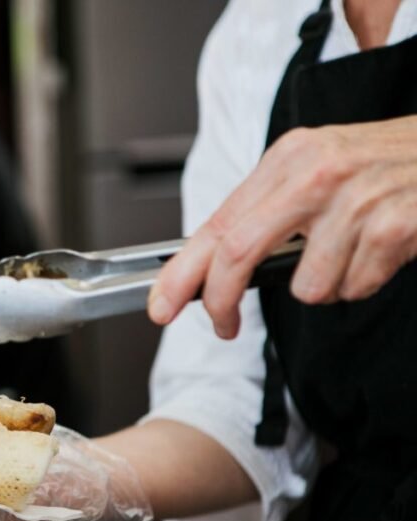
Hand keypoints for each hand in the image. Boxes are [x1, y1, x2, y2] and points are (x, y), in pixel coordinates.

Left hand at [149, 116, 416, 337]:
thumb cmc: (387, 167)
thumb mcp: (319, 172)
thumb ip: (268, 214)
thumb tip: (213, 269)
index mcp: (289, 158)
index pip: (218, 223)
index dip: (183, 272)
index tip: (162, 306)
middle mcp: (317, 172)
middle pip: (239, 252)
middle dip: (222, 300)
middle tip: (223, 326)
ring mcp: (357, 197)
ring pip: (305, 286)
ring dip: (325, 286)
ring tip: (352, 254)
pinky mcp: (395, 226)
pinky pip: (354, 288)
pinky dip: (365, 282)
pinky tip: (383, 251)